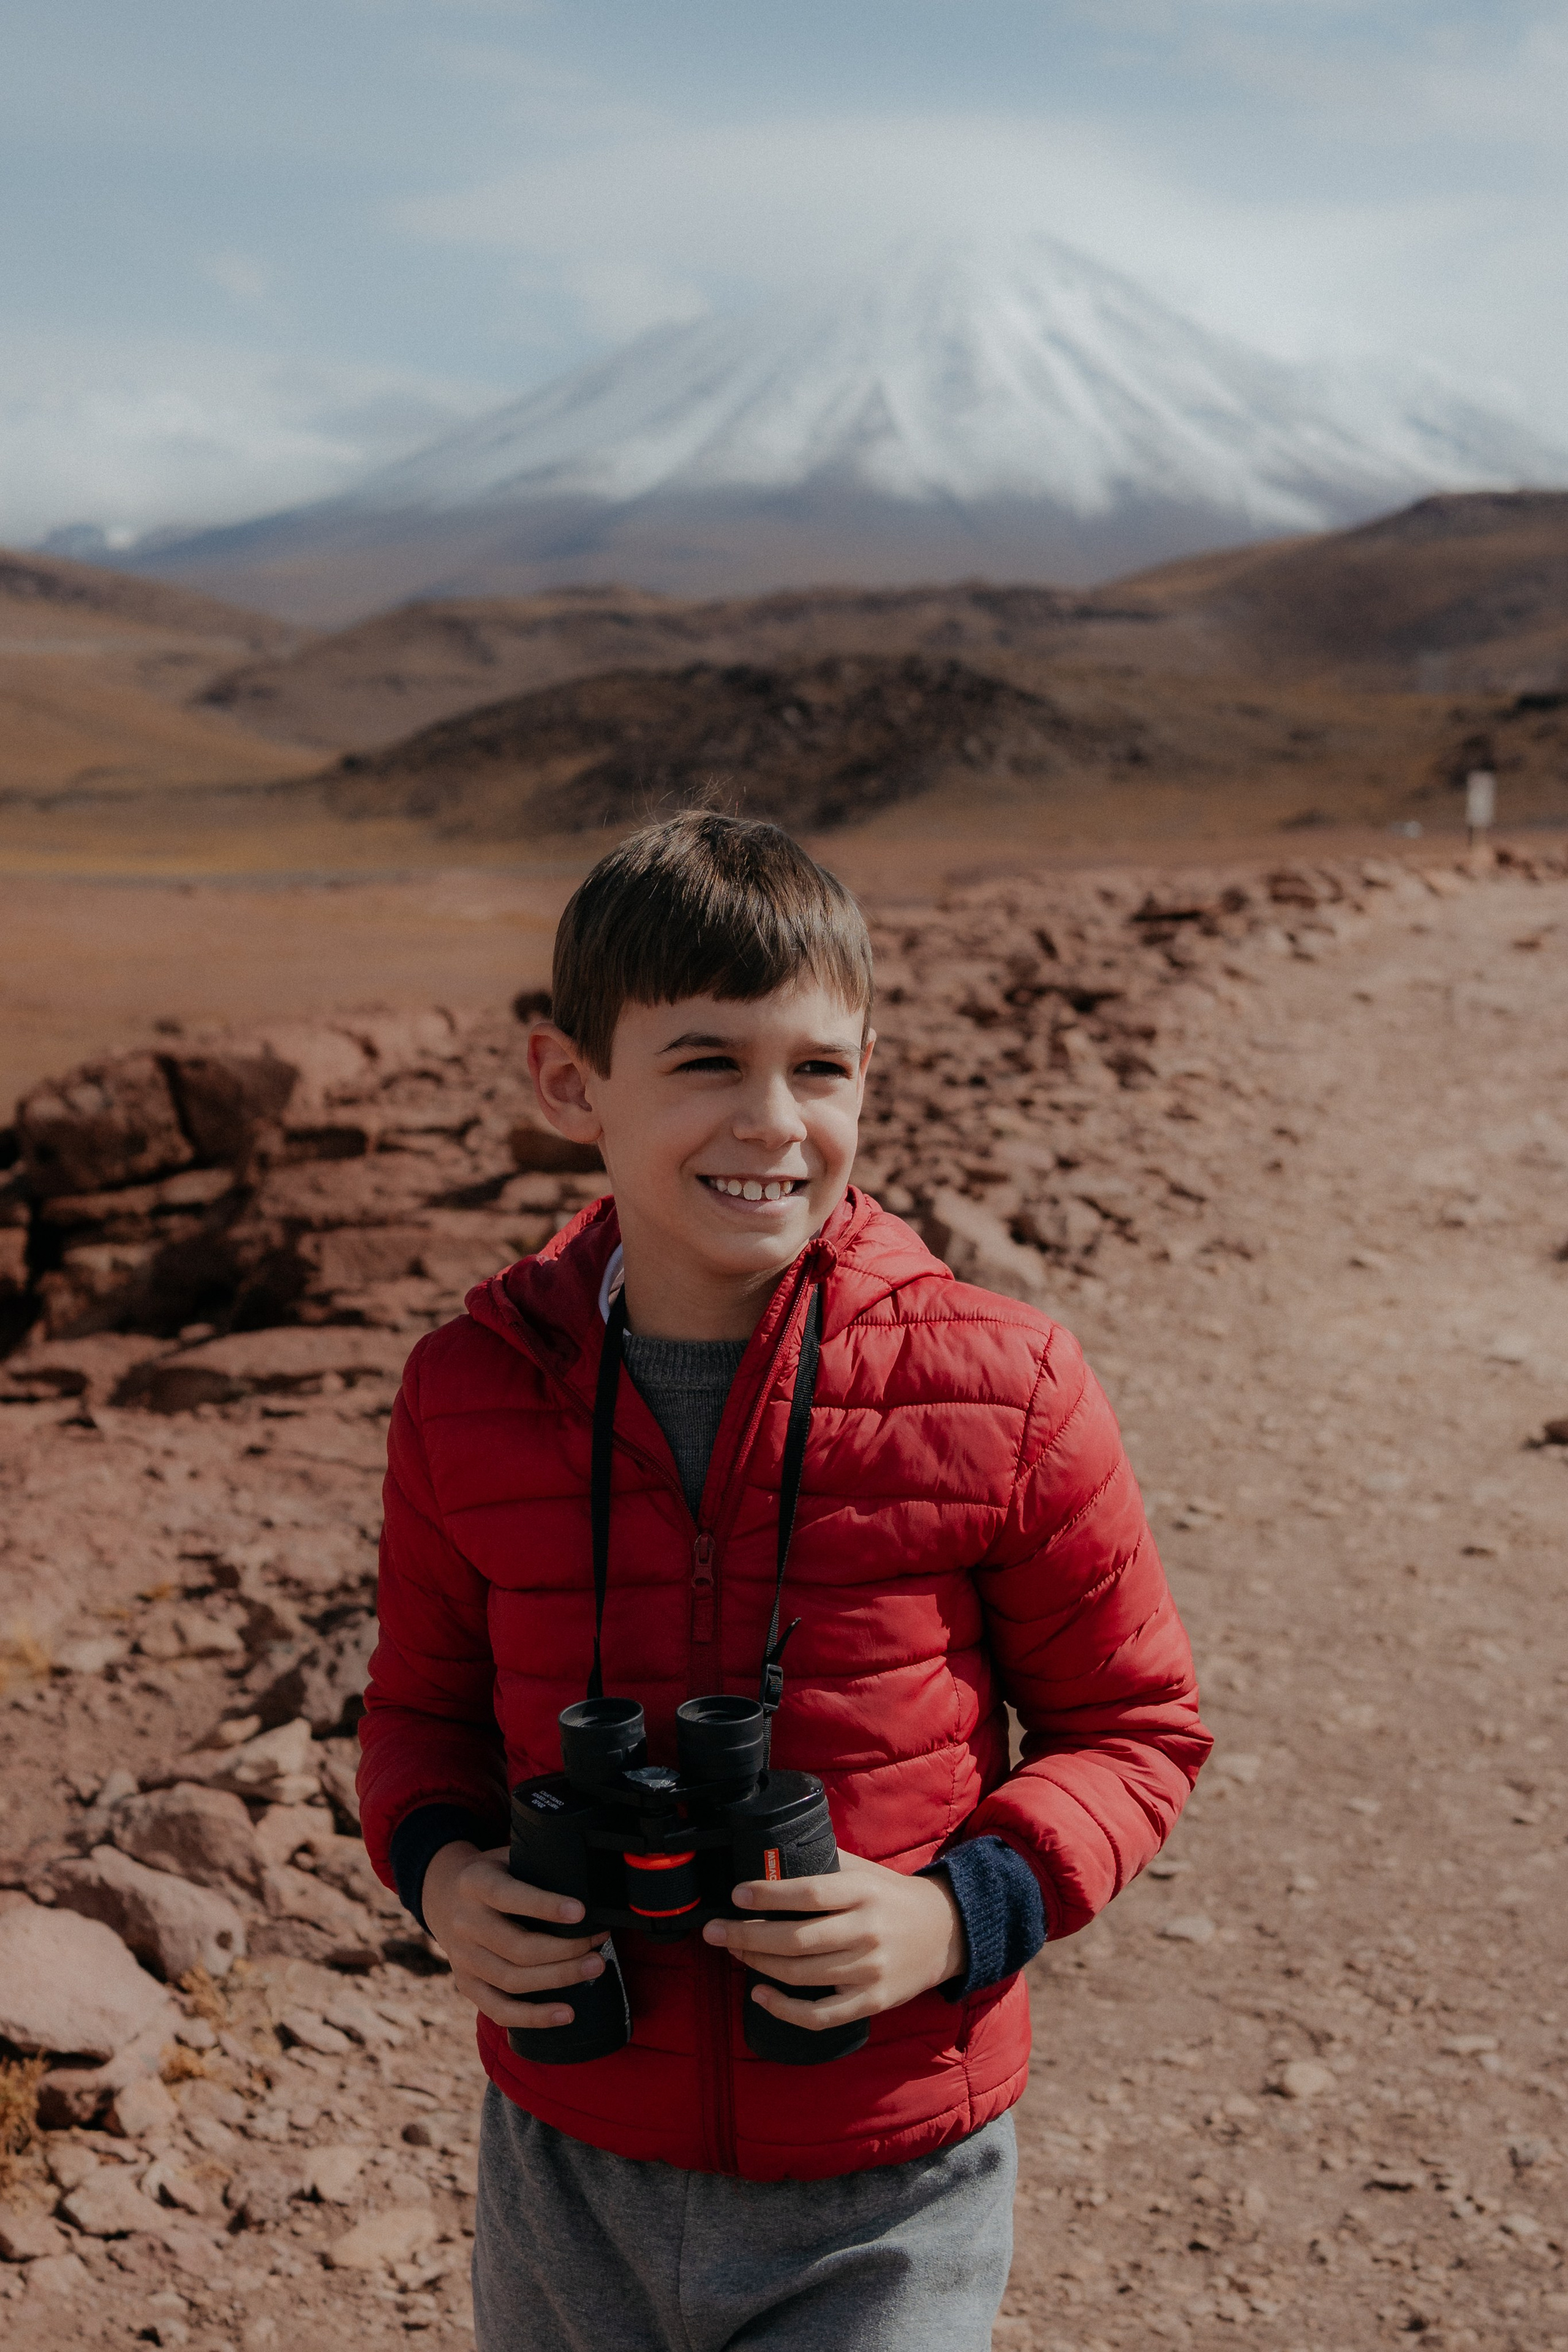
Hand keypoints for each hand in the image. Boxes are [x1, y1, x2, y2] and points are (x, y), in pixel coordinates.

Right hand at [420, 1842, 604, 2032]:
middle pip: (516, 1947)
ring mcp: (462, 1958)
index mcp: (474, 1884)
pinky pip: (498, 2010)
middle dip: (564, 1950)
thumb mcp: (506, 1857)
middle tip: (598, 1945)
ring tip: (595, 1968)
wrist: (441, 1894)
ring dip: (558, 1978)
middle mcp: (464, 1923)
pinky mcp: (465, 1985)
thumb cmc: (493, 1873)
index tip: (581, 1911)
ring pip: (512, 1980)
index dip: (544, 1906)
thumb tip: (589, 1879)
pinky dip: (533, 2017)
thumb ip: (536, 1865)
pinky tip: (567, 2014)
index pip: (509, 1896)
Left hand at [701, 1850, 965, 2032]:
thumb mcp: (863, 1870)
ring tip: (733, 1952)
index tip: (736, 1895)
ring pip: (801, 1976)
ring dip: (758, 1965)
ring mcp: (869, 1971)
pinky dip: (784, 2009)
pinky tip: (760, 1995)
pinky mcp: (871, 2002)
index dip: (767, 1896)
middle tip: (713, 1931)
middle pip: (796, 1940)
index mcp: (863, 1892)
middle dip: (746, 1936)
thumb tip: (768, 1854)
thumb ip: (822, 1862)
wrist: (946, 1932)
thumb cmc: (891, 1896)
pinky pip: (820, 2015)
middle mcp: (867, 1932)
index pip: (808, 1894)